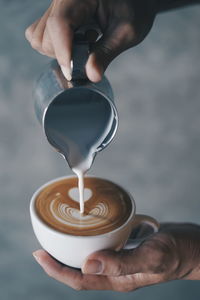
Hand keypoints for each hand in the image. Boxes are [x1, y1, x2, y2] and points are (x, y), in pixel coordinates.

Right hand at [25, 0, 156, 81]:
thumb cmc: (134, 9)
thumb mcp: (127, 31)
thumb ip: (106, 53)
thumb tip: (91, 76)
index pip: (59, 23)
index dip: (63, 52)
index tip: (72, 74)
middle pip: (46, 36)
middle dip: (66, 54)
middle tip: (92, 49)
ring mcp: (54, 8)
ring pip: (39, 39)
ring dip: (60, 52)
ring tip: (86, 43)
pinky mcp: (53, 16)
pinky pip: (39, 37)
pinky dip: (55, 48)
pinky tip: (76, 42)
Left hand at [33, 223, 199, 290]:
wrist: (192, 246)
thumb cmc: (177, 253)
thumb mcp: (153, 257)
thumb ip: (122, 263)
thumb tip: (87, 264)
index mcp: (119, 280)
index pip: (79, 280)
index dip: (56, 271)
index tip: (40, 255)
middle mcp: (116, 273)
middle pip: (80, 270)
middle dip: (59, 261)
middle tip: (44, 244)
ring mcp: (121, 260)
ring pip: (90, 258)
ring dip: (73, 250)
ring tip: (60, 236)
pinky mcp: (126, 248)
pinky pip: (102, 246)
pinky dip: (91, 239)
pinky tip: (88, 228)